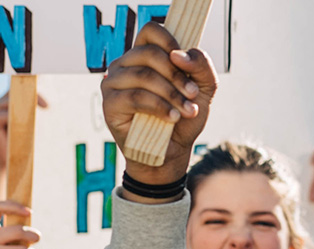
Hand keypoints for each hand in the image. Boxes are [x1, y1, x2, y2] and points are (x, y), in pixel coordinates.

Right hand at [0, 91, 50, 168]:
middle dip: (32, 99)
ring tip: (37, 117)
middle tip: (48, 107)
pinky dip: (16, 119)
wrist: (11, 162)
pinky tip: (24, 126)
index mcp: (6, 103)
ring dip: (25, 109)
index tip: (48, 106)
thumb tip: (47, 102)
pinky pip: (5, 114)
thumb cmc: (22, 142)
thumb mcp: (29, 124)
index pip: (19, 90)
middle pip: (15, 93)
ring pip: (11, 103)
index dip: (33, 93)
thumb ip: (31, 111)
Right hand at [101, 22, 217, 190]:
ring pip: (144, 76)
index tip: (185, 62)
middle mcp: (125, 64)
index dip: (169, 41)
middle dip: (177, 75)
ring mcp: (113, 83)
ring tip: (187, 110)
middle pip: (149, 54)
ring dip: (171, 93)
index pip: (150, 31)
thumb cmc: (184, 117)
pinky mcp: (109, 104)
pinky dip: (159, 106)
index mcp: (145, 55)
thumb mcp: (203, 88)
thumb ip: (201, 65)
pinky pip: (135, 97)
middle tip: (193, 94)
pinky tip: (172, 117)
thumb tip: (178, 55)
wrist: (172, 151)